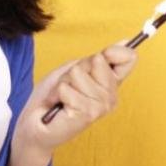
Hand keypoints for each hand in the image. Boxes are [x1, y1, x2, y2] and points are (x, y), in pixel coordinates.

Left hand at [7, 44, 138, 165]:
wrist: (36, 124)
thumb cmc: (53, 97)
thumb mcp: (73, 69)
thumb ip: (97, 59)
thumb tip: (125, 42)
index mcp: (111, 83)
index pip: (129, 58)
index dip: (113, 51)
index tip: (100, 57)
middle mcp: (111, 96)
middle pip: (98, 60)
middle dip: (76, 69)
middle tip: (68, 85)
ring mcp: (101, 106)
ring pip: (79, 73)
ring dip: (64, 83)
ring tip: (62, 97)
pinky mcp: (87, 114)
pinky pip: (67, 89)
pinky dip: (58, 94)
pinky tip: (60, 106)